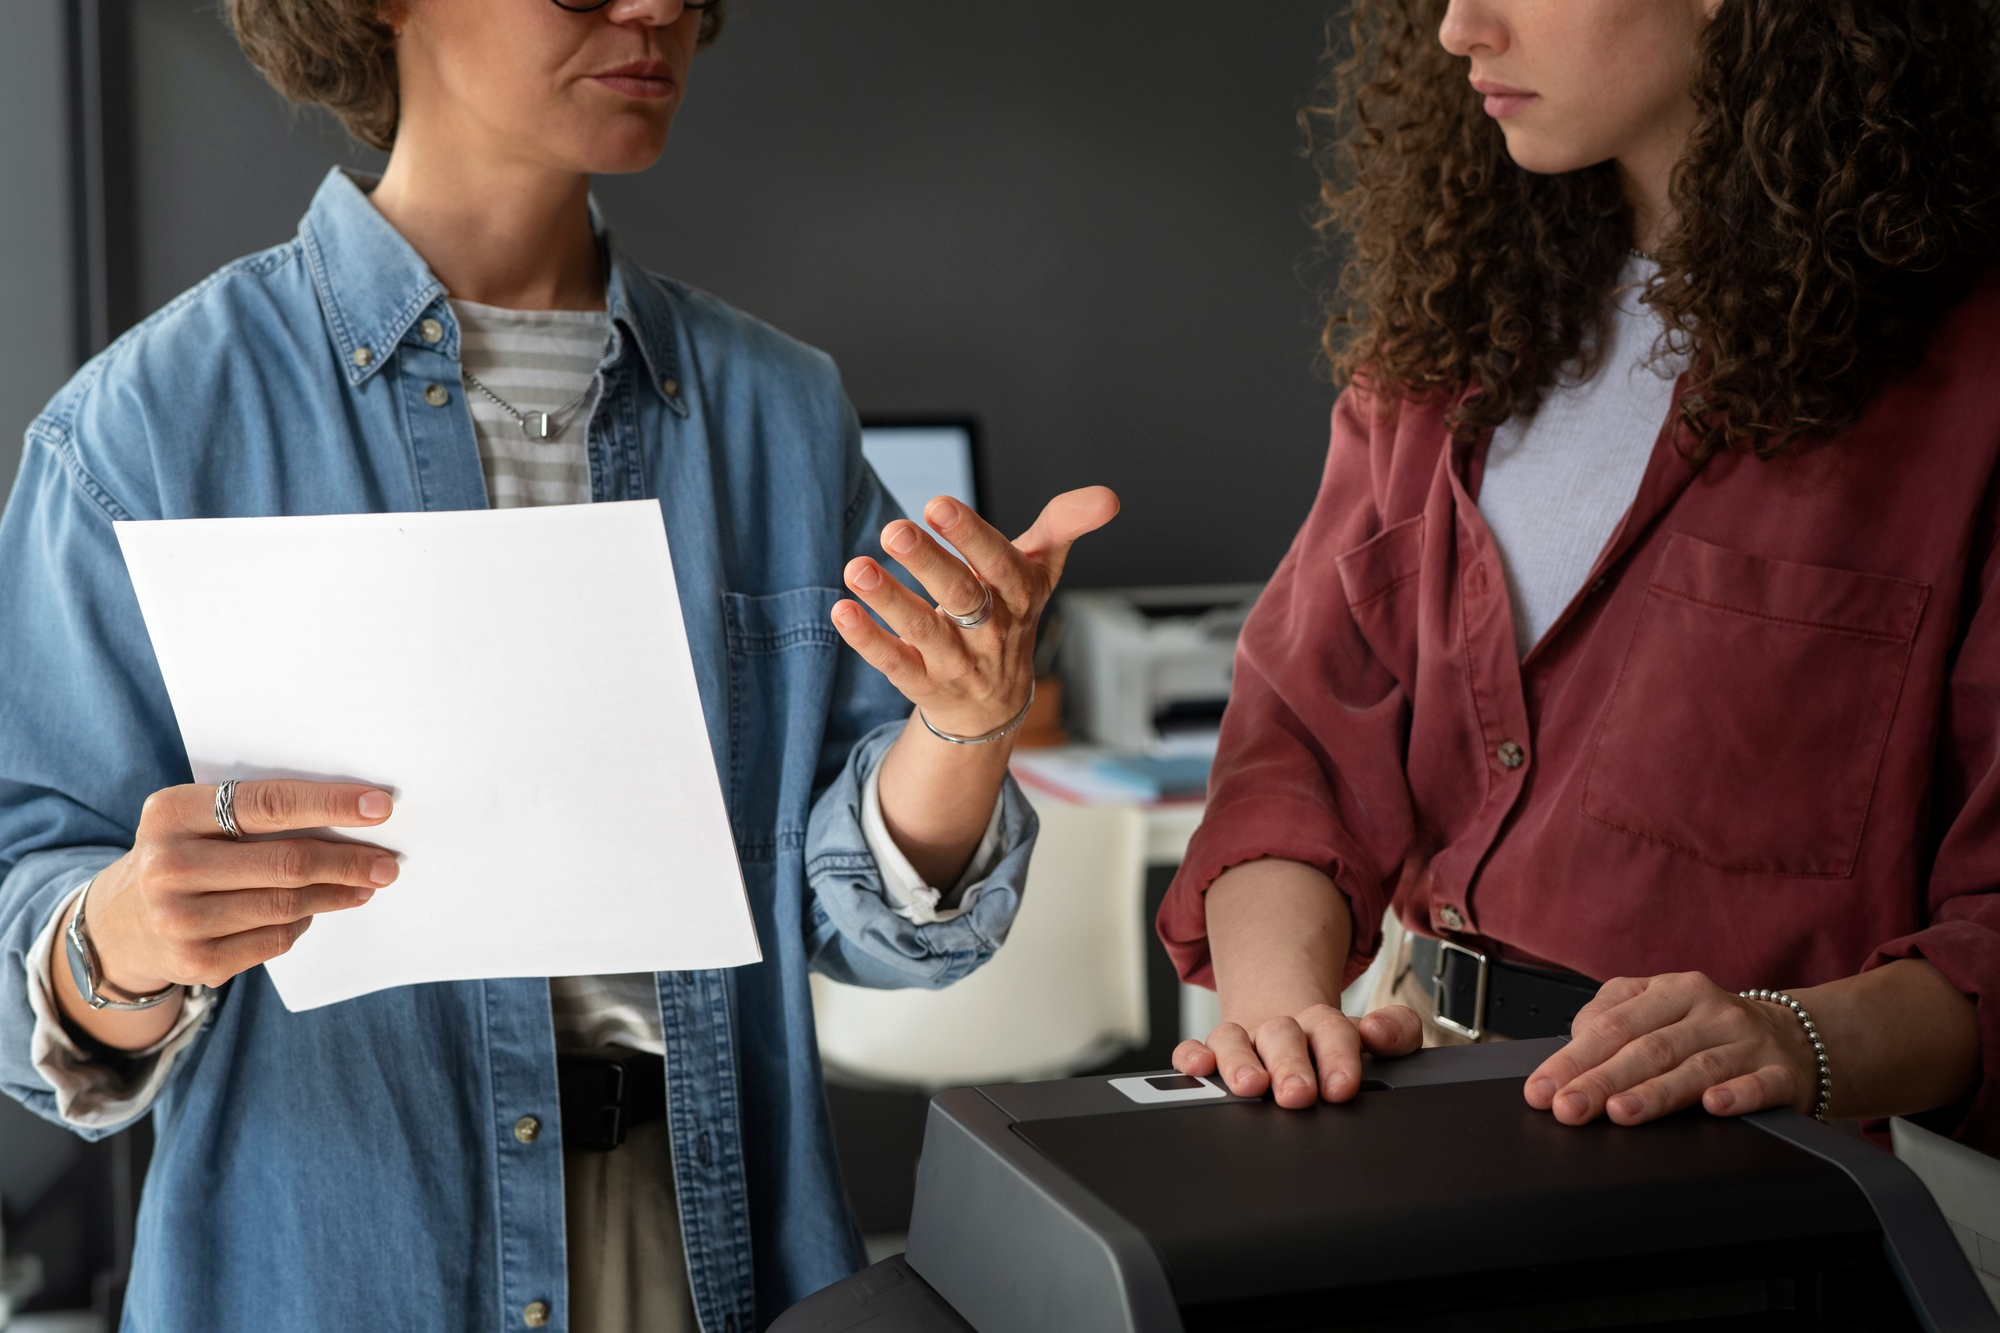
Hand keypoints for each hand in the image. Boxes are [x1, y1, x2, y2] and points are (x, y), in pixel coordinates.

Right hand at [83, 781, 397, 994]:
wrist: (117, 925)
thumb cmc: (182, 855)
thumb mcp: (195, 820)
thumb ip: (256, 812)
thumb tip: (352, 816)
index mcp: (173, 813)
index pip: (269, 804)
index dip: (331, 805)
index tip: (381, 807)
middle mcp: (169, 865)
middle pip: (287, 863)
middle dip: (349, 862)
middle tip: (388, 862)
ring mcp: (179, 918)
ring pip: (287, 905)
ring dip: (338, 894)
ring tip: (367, 885)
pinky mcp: (195, 960)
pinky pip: (275, 940)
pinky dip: (303, 924)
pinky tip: (314, 912)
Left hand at [832, 488, 1118, 737]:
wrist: (996, 703)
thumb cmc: (1011, 615)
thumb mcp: (1041, 572)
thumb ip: (1064, 526)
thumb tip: (1108, 496)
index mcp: (1019, 596)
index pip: (1002, 565)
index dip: (971, 537)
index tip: (938, 504)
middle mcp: (991, 632)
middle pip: (963, 597)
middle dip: (930, 563)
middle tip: (894, 530)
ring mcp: (958, 663)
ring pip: (925, 632)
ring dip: (890, 600)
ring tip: (857, 568)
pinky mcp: (925, 685)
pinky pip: (896, 665)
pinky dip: (869, 640)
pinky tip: (842, 611)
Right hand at [1170, 1004, 1424, 1108]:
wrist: (1297, 1035)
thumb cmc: (1336, 1051)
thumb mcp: (1379, 1038)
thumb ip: (1396, 1030)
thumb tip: (1376, 1031)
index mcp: (1323, 1025)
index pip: (1331, 1028)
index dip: (1337, 1056)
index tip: (1341, 1087)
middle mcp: (1280, 1030)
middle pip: (1281, 1034)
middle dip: (1289, 1064)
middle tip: (1297, 1094)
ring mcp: (1245, 1041)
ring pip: (1232, 1038)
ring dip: (1238, 1060)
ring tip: (1250, 1086)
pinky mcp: (1213, 1055)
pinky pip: (1194, 1048)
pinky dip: (1192, 1056)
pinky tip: (1197, 1068)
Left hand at [1524, 971, 1818, 1125]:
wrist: (1795, 1037)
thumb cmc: (1706, 1027)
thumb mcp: (1658, 1005)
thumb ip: (1612, 1015)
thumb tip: (1573, 1044)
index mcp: (1673, 990)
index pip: (1614, 1025)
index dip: (1574, 1058)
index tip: (1544, 1088)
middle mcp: (1710, 1012)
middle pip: (1648, 1048)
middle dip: (1602, 1081)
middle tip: (1568, 1109)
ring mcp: (1748, 1042)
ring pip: (1696, 1068)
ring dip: (1656, 1093)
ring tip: (1619, 1113)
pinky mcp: (1782, 1074)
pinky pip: (1760, 1085)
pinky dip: (1738, 1096)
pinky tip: (1714, 1107)